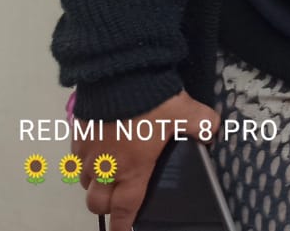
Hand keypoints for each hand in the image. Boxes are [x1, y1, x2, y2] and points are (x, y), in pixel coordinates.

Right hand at [75, 91, 218, 230]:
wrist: (120, 75)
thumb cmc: (153, 100)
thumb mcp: (188, 112)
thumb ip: (204, 125)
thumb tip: (212, 133)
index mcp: (133, 169)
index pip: (124, 208)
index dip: (122, 226)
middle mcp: (106, 167)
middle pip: (96, 202)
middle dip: (106, 206)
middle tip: (117, 198)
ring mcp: (88, 152)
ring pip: (84, 181)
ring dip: (95, 183)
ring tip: (109, 173)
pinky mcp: (77, 135)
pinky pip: (77, 158)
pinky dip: (85, 161)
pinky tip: (99, 150)